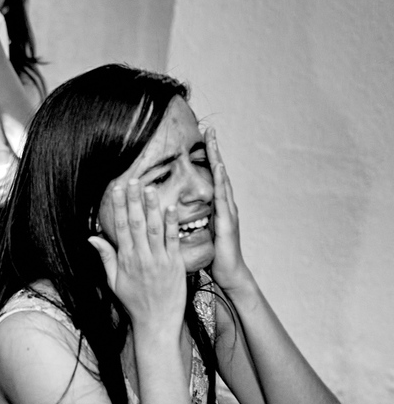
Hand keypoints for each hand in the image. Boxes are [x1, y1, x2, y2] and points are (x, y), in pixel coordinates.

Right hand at [88, 180, 186, 331]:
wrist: (157, 321)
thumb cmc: (135, 303)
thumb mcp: (114, 282)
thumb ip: (106, 258)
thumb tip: (92, 238)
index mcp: (126, 261)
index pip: (122, 228)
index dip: (119, 207)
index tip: (117, 190)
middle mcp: (142, 258)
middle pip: (137, 223)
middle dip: (134, 200)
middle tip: (133, 180)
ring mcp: (159, 260)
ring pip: (155, 228)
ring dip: (152, 207)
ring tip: (150, 188)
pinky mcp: (175, 264)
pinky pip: (173, 240)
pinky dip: (172, 223)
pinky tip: (171, 207)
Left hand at [205, 128, 248, 290]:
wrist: (229, 274)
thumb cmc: (213, 256)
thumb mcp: (198, 234)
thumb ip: (189, 220)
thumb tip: (174, 211)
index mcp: (215, 207)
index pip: (210, 177)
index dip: (205, 158)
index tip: (200, 139)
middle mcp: (224, 205)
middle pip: (219, 172)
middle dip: (214, 150)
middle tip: (210, 129)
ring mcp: (228, 212)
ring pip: (222, 180)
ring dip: (218, 160)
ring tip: (214, 141)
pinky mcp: (228, 222)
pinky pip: (224, 198)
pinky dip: (222, 182)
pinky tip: (220, 168)